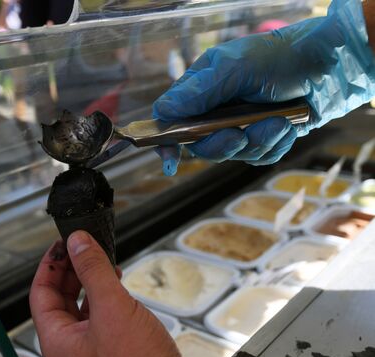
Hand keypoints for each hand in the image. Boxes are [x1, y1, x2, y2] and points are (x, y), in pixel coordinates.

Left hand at [30, 231, 186, 356]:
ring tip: (100, 259)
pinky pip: (98, 313)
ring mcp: (89, 347)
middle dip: (70, 269)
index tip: (62, 244)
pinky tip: (116, 281)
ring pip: (79, 304)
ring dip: (88, 279)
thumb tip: (77, 242)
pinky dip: (104, 293)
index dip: (50, 265)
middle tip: (81, 246)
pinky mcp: (110, 346)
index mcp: (57, 340)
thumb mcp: (112, 308)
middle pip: (58, 297)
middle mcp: (69, 345)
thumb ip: (93, 272)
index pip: (40, 293)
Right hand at [153, 0, 374, 173]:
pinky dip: (274, 145)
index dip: (168, 142)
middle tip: (241, 134)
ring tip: (279, 122)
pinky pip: (258, 157)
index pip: (171, 120)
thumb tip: (164, 111)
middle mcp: (216, 110)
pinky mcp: (262, 138)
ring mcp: (239, 126)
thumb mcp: (236, 68)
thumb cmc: (279, 58)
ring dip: (258, 142)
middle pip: (201, 146)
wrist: (329, 67)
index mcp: (201, 89)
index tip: (171, 161)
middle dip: (223, 145)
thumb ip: (200, 91)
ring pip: (233, 155)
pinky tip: (287, 127)